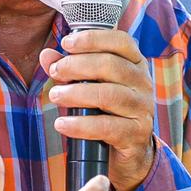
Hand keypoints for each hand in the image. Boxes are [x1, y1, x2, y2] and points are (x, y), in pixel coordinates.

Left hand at [40, 29, 155, 190]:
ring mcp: (143, 109)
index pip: (120, 41)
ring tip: (55, 96)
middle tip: (55, 72)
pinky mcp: (136, 134)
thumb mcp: (90, 86)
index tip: (65, 43)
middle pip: (111, 65)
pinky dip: (81, 125)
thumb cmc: (108, 111)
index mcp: (135, 64)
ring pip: (108, 95)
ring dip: (76, 94)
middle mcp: (143, 83)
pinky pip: (107, 127)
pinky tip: (63, 124)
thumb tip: (47, 54)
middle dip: (77, 66)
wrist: (129, 152)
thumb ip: (70, 69)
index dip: (93, 38)